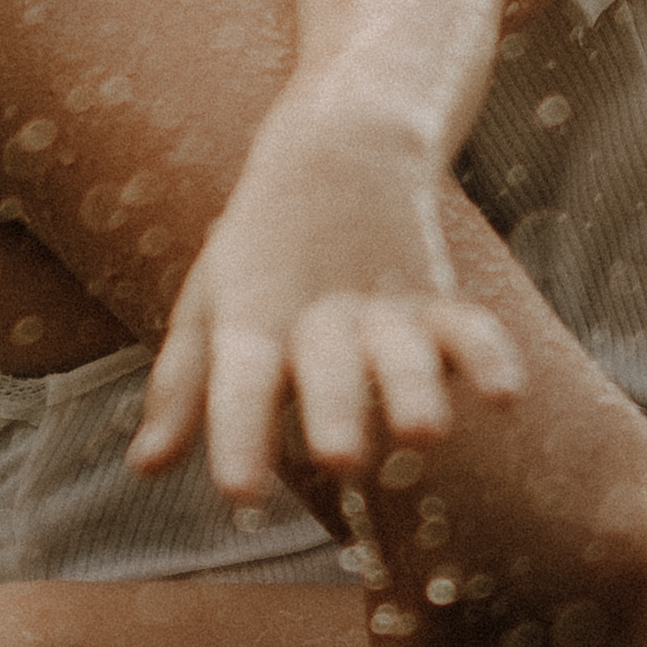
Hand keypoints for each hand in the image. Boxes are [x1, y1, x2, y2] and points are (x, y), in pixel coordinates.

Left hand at [131, 90, 521, 500]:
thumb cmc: (258, 254)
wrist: (337, 152)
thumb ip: (181, 392)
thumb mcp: (208, 310)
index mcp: (251, 322)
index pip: (238, 381)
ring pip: (402, 351)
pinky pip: (466, 327)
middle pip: (328, 368)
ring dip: (413, 389)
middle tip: (342, 458)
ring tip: (425, 433)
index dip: (238, 435)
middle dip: (337, 411)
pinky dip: (487, 356)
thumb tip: (143, 469)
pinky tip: (503, 396)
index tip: (239, 493)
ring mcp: (383, 308)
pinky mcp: (434, 301)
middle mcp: (318, 318)